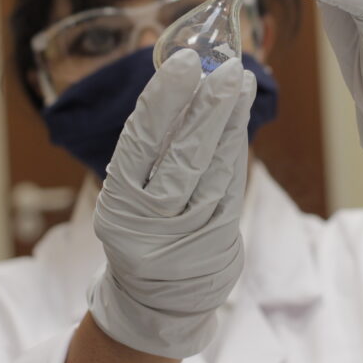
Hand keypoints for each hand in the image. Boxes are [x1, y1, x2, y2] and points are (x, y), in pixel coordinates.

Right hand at [88, 50, 255, 358]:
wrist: (154, 300)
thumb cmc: (138, 228)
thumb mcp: (127, 193)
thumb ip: (150, 145)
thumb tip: (181, 80)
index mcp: (120, 202)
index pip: (141, 141)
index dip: (164, 99)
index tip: (185, 63)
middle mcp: (152, 220)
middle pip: (185, 156)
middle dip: (209, 107)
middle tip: (228, 68)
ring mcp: (190, 233)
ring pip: (216, 168)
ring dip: (232, 121)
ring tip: (241, 83)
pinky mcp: (220, 239)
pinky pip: (232, 185)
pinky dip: (238, 148)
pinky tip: (242, 118)